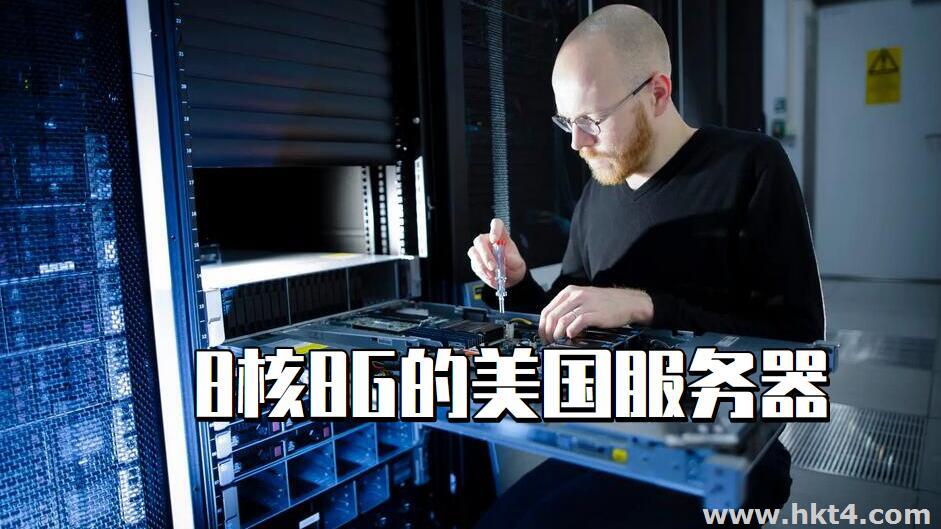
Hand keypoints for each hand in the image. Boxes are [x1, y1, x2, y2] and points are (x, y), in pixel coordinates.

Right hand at [467, 218, 526, 288]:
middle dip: (485, 254)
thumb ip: (512, 260)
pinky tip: (491, 277)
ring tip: (493, 275)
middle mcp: (488, 241)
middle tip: (493, 266)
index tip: (494, 240)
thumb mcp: (518, 264)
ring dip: (482, 265)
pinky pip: (475, 265)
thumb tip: (504, 257)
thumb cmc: (514, 266)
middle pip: (480, 240)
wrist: (509, 279)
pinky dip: (482, 272)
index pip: (496, 224)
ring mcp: (480, 251)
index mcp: (501, 236)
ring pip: (473, 252)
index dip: (494, 229)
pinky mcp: (475, 261)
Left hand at [538, 286, 653, 341]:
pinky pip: (577, 323)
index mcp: (569, 292)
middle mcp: (575, 295)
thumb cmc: (606, 303)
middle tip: (549, 342)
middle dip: (547, 333)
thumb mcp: (583, 299)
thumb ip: (568, 308)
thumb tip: (553, 325)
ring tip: (558, 342)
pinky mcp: (595, 312)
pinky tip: (572, 337)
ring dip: (557, 335)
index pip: (547, 310)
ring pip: (562, 320)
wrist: (629, 302)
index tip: (543, 337)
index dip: (542, 326)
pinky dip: (571, 332)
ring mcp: (585, 303)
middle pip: (552, 317)